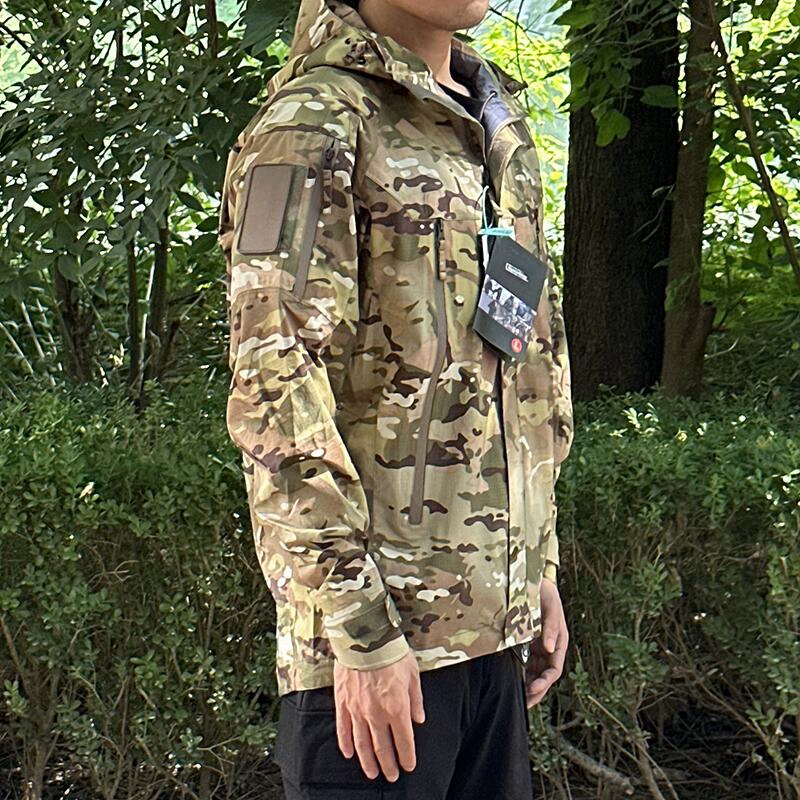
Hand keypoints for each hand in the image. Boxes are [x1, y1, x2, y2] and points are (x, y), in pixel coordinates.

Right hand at [334, 649, 424, 781]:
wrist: (365, 638)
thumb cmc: (392, 653)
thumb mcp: (413, 674)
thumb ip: (416, 700)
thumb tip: (419, 719)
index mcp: (397, 708)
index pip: (404, 741)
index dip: (407, 757)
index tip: (409, 765)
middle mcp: (377, 714)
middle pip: (382, 748)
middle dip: (388, 765)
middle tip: (391, 776)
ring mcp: (357, 710)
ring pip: (362, 744)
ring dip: (368, 761)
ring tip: (372, 773)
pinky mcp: (343, 702)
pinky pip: (343, 729)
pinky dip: (346, 744)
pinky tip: (349, 754)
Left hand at [524, 576, 567, 707]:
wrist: (532, 579)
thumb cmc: (544, 592)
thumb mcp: (549, 607)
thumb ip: (551, 627)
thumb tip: (551, 649)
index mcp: (559, 642)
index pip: (554, 670)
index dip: (544, 683)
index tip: (532, 690)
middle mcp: (550, 648)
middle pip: (544, 676)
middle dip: (536, 691)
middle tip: (523, 704)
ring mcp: (539, 646)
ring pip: (535, 672)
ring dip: (528, 686)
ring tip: (516, 699)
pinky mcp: (528, 643)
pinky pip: (526, 663)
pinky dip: (520, 674)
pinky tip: (511, 681)